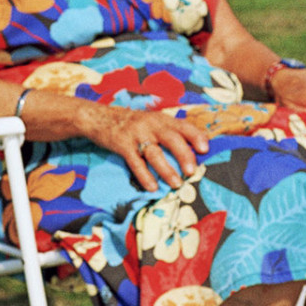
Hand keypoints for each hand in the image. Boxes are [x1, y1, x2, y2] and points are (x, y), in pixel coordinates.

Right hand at [89, 107, 210, 191]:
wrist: (101, 118)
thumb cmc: (134, 124)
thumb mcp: (153, 122)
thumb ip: (171, 132)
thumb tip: (196, 150)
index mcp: (162, 119)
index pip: (183, 125)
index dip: (195, 136)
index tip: (205, 149)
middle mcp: (150, 124)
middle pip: (171, 138)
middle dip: (183, 154)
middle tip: (192, 170)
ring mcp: (136, 134)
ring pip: (154, 153)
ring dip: (166, 170)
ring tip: (176, 184)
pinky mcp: (122, 145)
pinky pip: (135, 162)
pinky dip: (145, 176)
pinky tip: (153, 187)